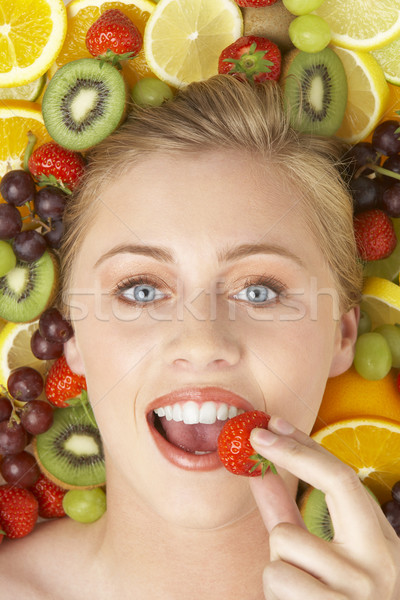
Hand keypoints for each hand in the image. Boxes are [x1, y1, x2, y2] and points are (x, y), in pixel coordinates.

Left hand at [249, 415, 399, 599]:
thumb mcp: (324, 554)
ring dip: (279, 559)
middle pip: (331, 484)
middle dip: (292, 453)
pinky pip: (277, 578)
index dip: (304, 445)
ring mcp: (359, 591)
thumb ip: (290, 514)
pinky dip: (277, 590)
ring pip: (285, 541)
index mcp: (379, 541)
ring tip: (299, 585)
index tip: (270, 424)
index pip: (344, 477)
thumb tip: (258, 473)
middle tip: (259, 435)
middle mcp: (378, 562)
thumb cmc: (341, 599)